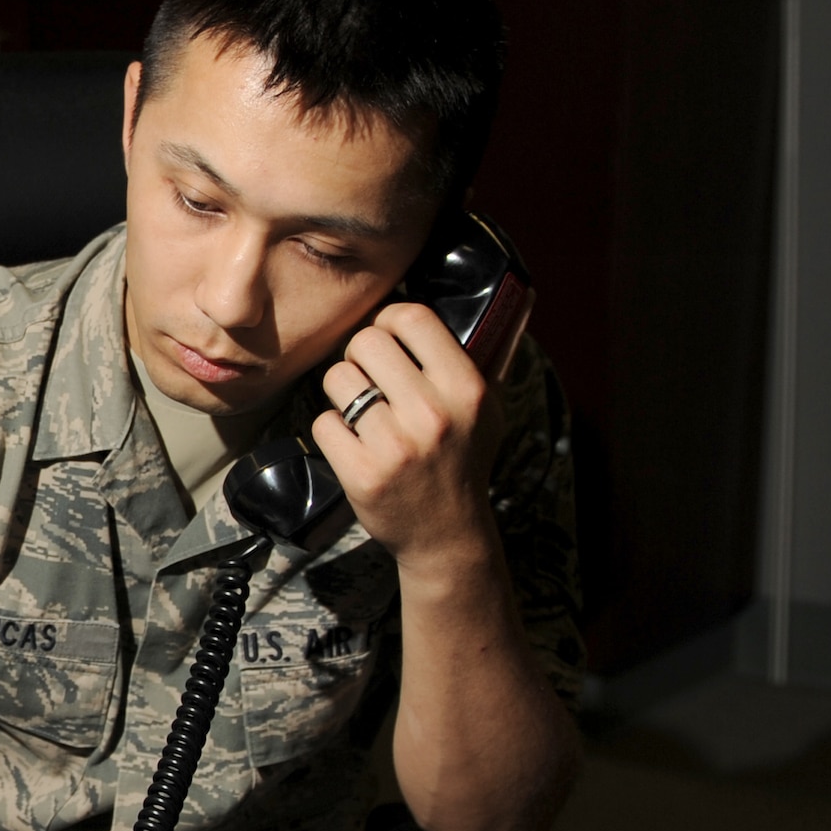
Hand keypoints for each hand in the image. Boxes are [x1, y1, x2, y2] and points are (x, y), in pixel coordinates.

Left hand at [310, 300, 510, 575]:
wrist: (447, 536)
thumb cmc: (463, 461)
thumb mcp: (487, 409)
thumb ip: (483, 356)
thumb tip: (507, 294)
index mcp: (466, 389)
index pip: (412, 317)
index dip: (388, 320)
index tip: (386, 336)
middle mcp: (432, 414)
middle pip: (365, 342)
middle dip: (359, 356)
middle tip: (368, 378)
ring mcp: (395, 445)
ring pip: (336, 378)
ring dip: (341, 392)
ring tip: (360, 411)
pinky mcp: (362, 473)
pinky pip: (323, 422)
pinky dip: (332, 430)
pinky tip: (353, 443)